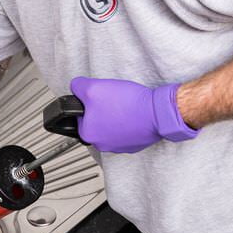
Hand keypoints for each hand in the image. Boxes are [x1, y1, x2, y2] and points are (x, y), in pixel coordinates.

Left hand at [69, 77, 199, 152]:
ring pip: (110, 126)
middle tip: (113, 99)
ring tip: (124, 106)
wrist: (157, 112)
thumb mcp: (93, 87)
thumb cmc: (128, 103)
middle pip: (95, 120)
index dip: (88, 101)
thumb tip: (75, 87)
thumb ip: (78, 86)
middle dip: (102, 108)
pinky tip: (132, 113)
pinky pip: (125, 130)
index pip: (80, 114)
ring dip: (115, 115)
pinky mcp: (133, 144)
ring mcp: (119, 146)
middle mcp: (102, 145)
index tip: (99, 97)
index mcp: (88, 134)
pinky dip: (128, 121)